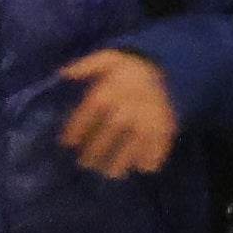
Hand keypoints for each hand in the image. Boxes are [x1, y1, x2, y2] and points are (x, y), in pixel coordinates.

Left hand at [57, 49, 181, 178]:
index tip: (66, 143)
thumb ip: (86, 66)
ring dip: (119, 162)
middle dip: (95, 149)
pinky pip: (158, 149)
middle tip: (84, 163)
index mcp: (116, 85)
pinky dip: (149, 161)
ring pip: (134, 144)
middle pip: (112, 128)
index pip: (92, 107)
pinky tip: (138, 167)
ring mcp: (150, 117)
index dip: (77, 127)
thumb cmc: (130, 70)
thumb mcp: (108, 59)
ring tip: (108, 173)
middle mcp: (132, 103)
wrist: (169, 67)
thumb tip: (63, 74)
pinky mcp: (166, 129)